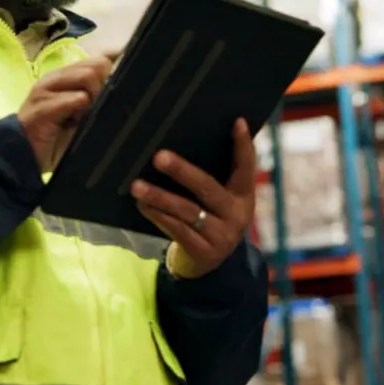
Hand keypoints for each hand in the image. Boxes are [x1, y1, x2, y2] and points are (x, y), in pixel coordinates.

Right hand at [18, 56, 112, 172]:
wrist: (21, 156)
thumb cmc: (55, 137)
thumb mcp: (81, 117)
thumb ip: (96, 102)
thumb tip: (124, 93)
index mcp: (67, 77)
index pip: (100, 61)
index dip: (111, 77)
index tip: (112, 97)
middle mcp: (57, 77)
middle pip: (98, 65)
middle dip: (104, 87)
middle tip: (96, 110)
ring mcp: (47, 88)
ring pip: (87, 76)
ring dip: (94, 97)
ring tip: (84, 116)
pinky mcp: (41, 106)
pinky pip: (73, 99)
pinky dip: (81, 109)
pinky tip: (74, 123)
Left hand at [130, 118, 256, 278]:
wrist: (208, 262)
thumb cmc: (208, 216)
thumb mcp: (219, 198)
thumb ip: (212, 175)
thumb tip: (180, 140)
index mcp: (244, 195)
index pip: (246, 166)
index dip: (243, 145)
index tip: (237, 122)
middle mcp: (238, 214)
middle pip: (207, 188)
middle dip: (182, 171)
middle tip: (158, 156)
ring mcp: (222, 235)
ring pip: (187, 210)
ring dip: (159, 196)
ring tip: (137, 185)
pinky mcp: (205, 251)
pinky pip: (177, 229)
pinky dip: (158, 215)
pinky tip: (142, 204)